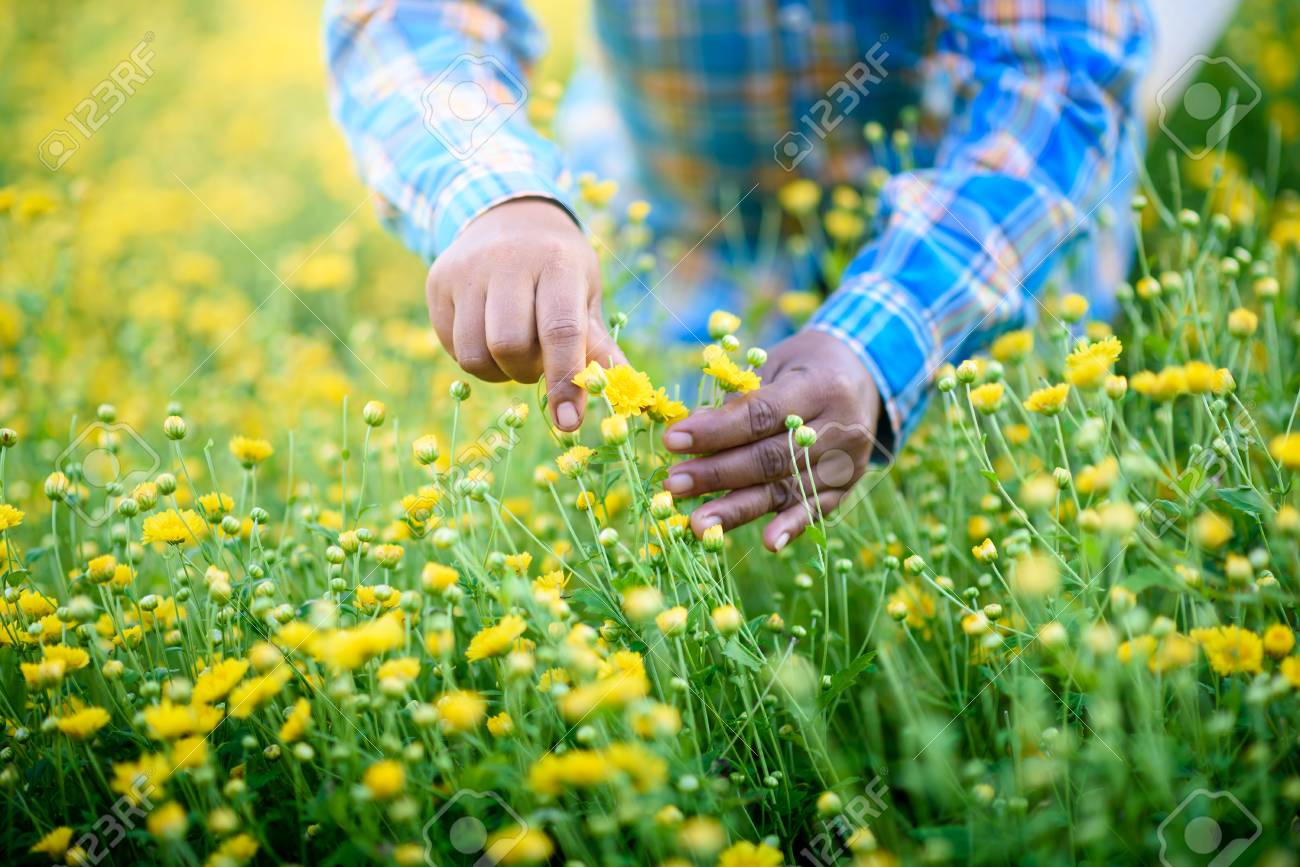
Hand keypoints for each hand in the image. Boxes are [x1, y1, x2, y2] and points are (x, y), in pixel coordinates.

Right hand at [426, 198, 623, 430]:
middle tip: (538, 360)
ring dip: (499, 371)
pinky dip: (476, 359)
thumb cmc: (559, 268)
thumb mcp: (585, 293)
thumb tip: (622, 387)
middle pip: (509, 346)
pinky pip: (452, 347)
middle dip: (527, 371)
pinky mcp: (438, 283)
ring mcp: (466, 270)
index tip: (569, 422)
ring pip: (474, 354)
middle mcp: (507, 260)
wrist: (509, 219)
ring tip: (514, 350)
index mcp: (556, 261)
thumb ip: (597, 342)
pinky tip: (489, 337)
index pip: (560, 330)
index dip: (565, 381)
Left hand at [661, 331, 882, 551]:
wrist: (863, 377)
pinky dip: (792, 527)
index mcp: (820, 387)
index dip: (716, 431)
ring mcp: (847, 462)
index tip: (673, 441)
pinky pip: (815, 510)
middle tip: (674, 484)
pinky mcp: (847, 486)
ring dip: (739, 508)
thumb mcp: (775, 365)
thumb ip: (740, 398)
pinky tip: (769, 543)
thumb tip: (693, 428)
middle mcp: (841, 427)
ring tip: (698, 523)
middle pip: (771, 457)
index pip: (762, 415)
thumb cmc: (803, 367)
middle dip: (718, 474)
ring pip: (787, 489)